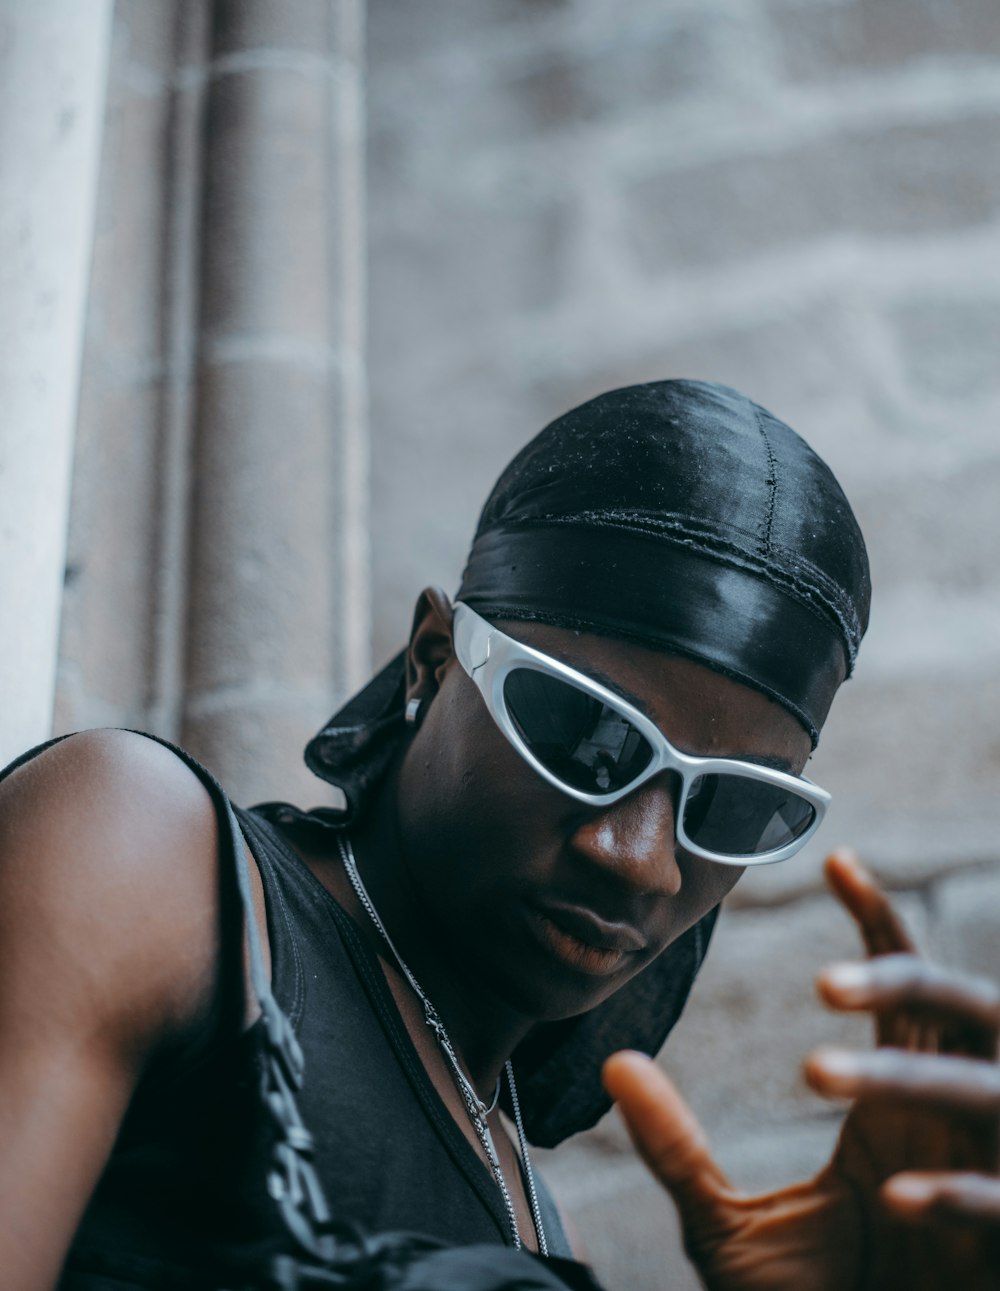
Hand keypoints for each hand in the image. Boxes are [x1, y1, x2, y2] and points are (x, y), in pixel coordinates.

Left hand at [602, 851, 999, 1290]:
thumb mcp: (726, 1223)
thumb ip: (675, 1147)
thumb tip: (614, 1063)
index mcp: (896, 1098)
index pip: (906, 981)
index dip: (878, 916)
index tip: (836, 857)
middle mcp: (949, 1117)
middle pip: (960, 1007)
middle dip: (902, 981)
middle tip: (823, 982)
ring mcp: (988, 1172)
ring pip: (981, 1089)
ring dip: (910, 1077)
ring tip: (816, 1073)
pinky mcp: (999, 1252)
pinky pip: (999, 1204)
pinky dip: (957, 1193)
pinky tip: (895, 1196)